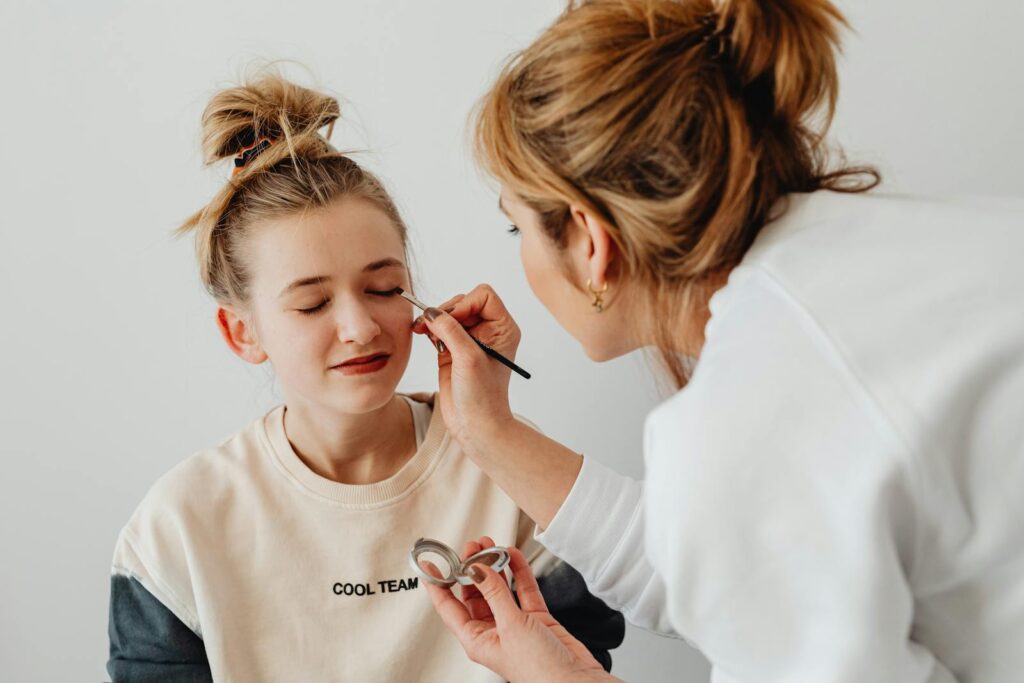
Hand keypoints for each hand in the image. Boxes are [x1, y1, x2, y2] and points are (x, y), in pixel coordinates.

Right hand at [413, 284, 521, 453]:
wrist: (474, 425)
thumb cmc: (482, 396)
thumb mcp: (469, 358)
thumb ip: (451, 331)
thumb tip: (432, 312)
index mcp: (503, 328)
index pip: (484, 295)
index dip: (465, 304)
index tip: (452, 322)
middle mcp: (488, 331)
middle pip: (464, 301)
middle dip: (446, 311)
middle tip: (433, 327)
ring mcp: (470, 340)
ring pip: (449, 313)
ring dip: (435, 319)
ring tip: (424, 331)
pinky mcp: (452, 349)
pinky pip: (439, 328)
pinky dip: (430, 328)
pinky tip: (423, 335)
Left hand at [423, 536, 612, 682]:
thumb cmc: (539, 671)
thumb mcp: (511, 626)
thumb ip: (495, 594)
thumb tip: (477, 569)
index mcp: (477, 640)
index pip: (449, 607)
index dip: (438, 584)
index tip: (431, 564)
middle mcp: (493, 632)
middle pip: (475, 594)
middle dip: (472, 569)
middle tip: (473, 547)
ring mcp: (515, 624)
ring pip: (499, 589)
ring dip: (495, 567)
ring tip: (491, 545)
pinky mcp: (535, 619)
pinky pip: (523, 590)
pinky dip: (519, 572)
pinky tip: (513, 555)